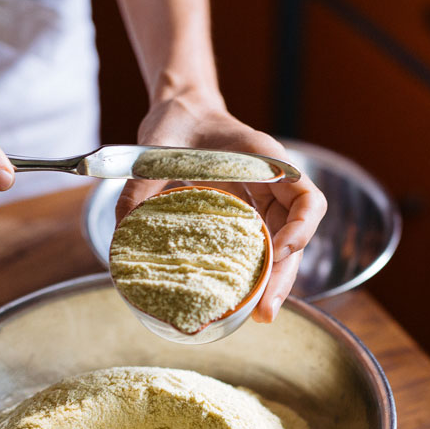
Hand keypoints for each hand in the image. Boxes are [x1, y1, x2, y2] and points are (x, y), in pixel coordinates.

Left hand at [116, 94, 326, 322]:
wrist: (180, 112)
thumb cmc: (176, 123)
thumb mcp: (155, 150)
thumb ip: (139, 186)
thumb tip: (121, 233)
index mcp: (268, 160)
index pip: (308, 200)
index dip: (301, 230)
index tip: (277, 252)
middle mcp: (275, 185)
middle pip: (297, 235)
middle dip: (285, 276)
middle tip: (266, 311)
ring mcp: (265, 202)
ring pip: (283, 248)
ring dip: (275, 282)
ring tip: (259, 316)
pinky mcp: (249, 215)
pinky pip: (261, 246)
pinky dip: (257, 272)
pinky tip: (244, 298)